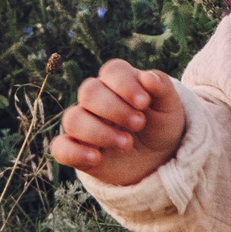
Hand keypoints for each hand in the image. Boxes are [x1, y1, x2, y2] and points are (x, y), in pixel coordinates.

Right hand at [49, 58, 188, 186]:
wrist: (158, 160)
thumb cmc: (161, 126)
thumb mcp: (169, 108)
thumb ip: (162, 89)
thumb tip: (147, 77)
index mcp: (119, 82)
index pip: (112, 71)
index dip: (125, 84)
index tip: (144, 103)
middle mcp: (96, 100)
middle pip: (89, 92)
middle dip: (114, 109)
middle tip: (139, 124)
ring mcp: (84, 125)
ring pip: (72, 119)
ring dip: (99, 132)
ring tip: (127, 144)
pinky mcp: (77, 150)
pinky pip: (60, 148)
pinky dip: (74, 152)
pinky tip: (97, 157)